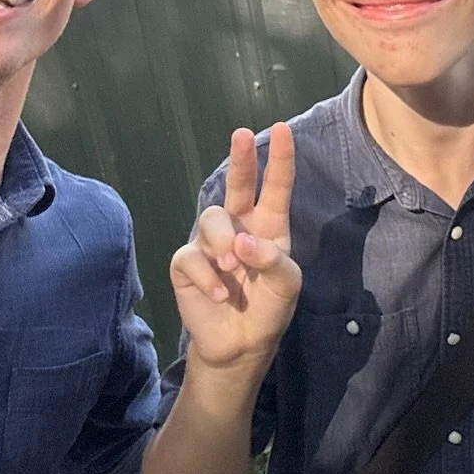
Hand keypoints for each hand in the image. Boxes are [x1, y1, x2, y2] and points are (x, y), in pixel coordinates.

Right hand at [170, 124, 300, 374]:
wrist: (240, 345)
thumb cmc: (268, 309)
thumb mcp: (286, 287)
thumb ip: (273, 261)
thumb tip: (243, 242)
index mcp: (268, 227)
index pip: (275, 187)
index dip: (279, 159)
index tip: (284, 129)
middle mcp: (239, 228)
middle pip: (237, 185)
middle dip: (240, 159)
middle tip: (241, 134)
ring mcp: (210, 243)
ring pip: (211, 219)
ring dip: (224, 243)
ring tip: (233, 267)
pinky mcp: (187, 264)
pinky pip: (191, 256)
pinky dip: (209, 277)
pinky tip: (220, 295)